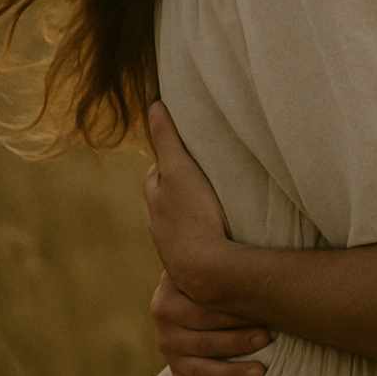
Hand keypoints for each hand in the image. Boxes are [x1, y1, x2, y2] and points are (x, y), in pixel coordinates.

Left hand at [144, 101, 233, 303]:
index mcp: (155, 198)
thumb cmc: (194, 215)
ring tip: (216, 208)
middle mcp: (158, 224)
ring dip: (193, 214)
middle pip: (167, 198)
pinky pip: (196, 243)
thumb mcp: (180, 169)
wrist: (206, 270)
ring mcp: (173, 247)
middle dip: (180, 188)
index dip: (172, 159)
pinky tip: (222, 236)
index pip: (159, 171)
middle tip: (206, 177)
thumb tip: (154, 105)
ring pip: (180, 222)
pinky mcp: (191, 265)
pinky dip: (203, 235)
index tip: (190, 152)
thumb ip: (167, 139)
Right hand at [151, 272, 270, 375]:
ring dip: (230, 372)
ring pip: (199, 367)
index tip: (263, 315)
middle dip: (237, 341)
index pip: (202, 310)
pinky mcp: (175, 367)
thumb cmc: (211, 269)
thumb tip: (254, 264)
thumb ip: (220, 262)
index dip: (233, 314)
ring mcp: (167, 349)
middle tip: (267, 338)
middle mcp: (163, 326)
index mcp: (168, 297)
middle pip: (202, 340)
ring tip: (260, 372)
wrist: (189, 283)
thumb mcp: (209, 260)